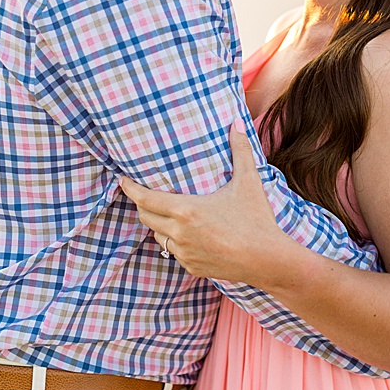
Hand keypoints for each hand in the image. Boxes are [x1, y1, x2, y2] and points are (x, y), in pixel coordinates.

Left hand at [119, 124, 290, 287]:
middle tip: (147, 196)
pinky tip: (193, 236)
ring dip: (161, 225)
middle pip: (146, 218)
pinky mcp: (192, 267)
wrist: (267, 259)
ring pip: (159, 237)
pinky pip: (176, 252)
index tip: (123, 181)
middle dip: (143, 206)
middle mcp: (179, 233)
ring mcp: (184, 253)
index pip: (145, 199)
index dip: (130, 189)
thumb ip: (240, 150)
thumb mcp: (249, 182)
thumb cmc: (257, 219)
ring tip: (171, 216)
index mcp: (186, 210)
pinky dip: (179, 243)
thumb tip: (238, 122)